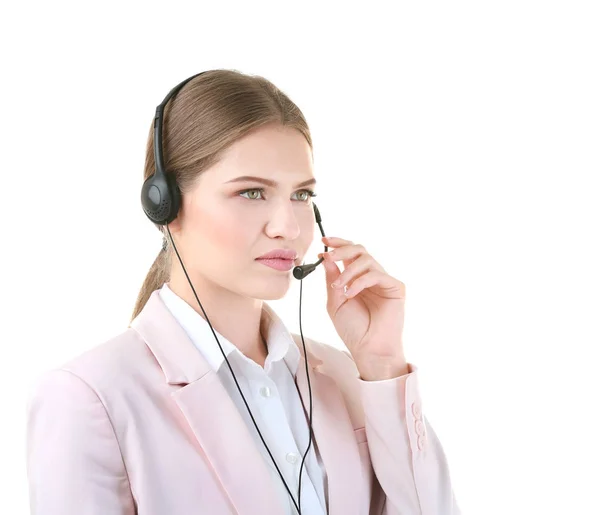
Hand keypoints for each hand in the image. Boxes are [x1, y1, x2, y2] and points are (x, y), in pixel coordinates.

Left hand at [318, 236, 406, 367]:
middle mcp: (371, 277)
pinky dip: (360, 281)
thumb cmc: (353, 330)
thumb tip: (326, 257)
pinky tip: (351, 294)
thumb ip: (332, 279)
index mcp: (356, 279)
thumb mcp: (335, 302)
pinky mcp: (396, 287)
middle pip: (359, 250)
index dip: (338, 244)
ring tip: (339, 287)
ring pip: (366, 259)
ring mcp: (384, 281)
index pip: (349, 254)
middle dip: (341, 249)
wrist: (368, 349)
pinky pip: (376, 274)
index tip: (323, 242)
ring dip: (348, 271)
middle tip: (328, 256)